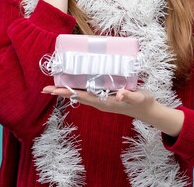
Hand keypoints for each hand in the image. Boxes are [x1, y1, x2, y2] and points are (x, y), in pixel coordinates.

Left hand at [41, 85, 155, 119]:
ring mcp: (101, 100)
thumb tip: (119, 95)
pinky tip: (73, 83)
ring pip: (80, 95)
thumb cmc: (142, 103)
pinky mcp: (105, 96)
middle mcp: (100, 102)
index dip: (68, 92)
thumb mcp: (138, 97)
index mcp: (104, 102)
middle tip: (45, 89)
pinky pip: (87, 92)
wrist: (148, 110)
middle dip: (62, 92)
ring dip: (67, 91)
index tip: (54, 90)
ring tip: (53, 87)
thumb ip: (129, 95)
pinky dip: (77, 88)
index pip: (82, 96)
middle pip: (77, 96)